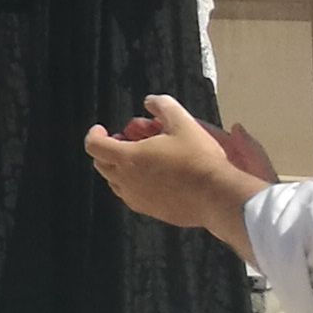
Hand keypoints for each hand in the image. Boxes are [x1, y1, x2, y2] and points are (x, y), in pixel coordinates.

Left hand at [83, 93, 263, 245]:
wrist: (218, 195)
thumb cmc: (200, 160)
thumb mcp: (183, 122)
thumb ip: (162, 106)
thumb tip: (151, 101)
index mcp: (128, 158)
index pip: (94, 145)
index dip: (95, 134)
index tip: (102, 129)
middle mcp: (126, 181)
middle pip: (102, 163)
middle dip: (110, 149)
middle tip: (128, 141)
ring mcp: (137, 198)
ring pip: (116, 181)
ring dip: (122, 167)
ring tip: (145, 158)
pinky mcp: (151, 211)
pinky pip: (132, 196)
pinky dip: (135, 184)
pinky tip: (156, 176)